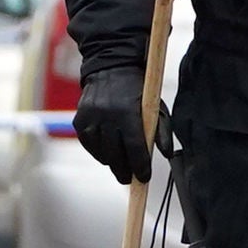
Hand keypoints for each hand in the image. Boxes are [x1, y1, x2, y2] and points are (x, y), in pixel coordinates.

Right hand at [71, 65, 150, 185]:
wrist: (110, 67)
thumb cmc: (138, 90)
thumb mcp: (156, 105)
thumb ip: (162, 130)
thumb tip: (167, 154)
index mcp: (128, 111)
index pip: (134, 147)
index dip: (140, 166)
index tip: (144, 177)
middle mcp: (106, 115)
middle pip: (116, 154)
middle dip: (125, 171)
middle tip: (130, 179)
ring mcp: (90, 118)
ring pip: (101, 152)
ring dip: (111, 162)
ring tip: (119, 166)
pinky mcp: (79, 120)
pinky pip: (89, 145)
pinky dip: (98, 152)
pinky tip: (107, 154)